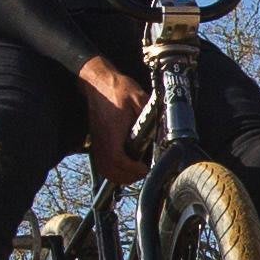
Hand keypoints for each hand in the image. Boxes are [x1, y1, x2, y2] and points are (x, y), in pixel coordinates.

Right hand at [77, 59, 150, 184]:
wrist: (98, 83)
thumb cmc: (118, 90)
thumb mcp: (139, 99)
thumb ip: (150, 116)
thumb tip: (164, 130)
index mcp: (112, 132)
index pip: (119, 160)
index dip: (132, 168)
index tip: (145, 168)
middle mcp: (101, 141)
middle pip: (111, 171)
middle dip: (129, 176)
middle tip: (143, 172)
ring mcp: (97, 143)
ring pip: (105, 170)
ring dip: (120, 176)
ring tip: (135, 172)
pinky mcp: (96, 143)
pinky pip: (102, 165)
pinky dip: (113, 171)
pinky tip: (125, 167)